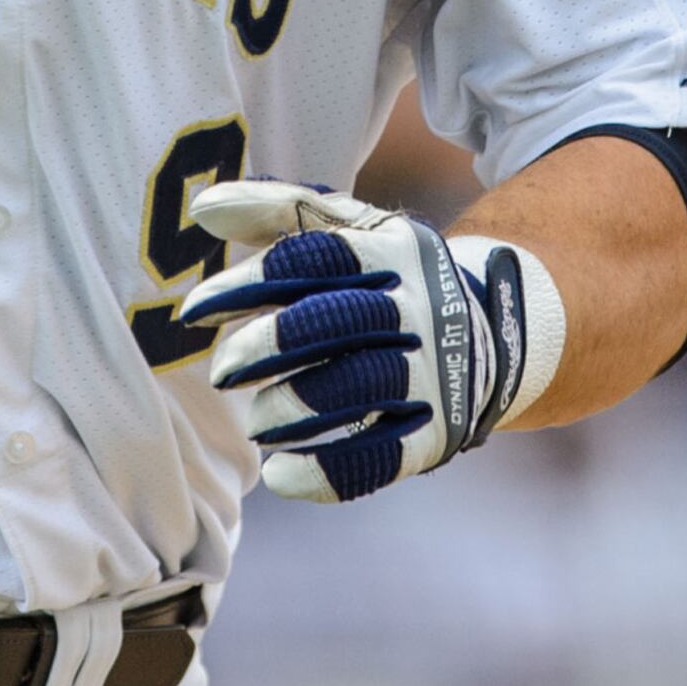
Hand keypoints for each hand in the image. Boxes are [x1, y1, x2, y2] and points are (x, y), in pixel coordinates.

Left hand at [173, 181, 547, 503]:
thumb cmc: (385, 279)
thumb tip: (204, 209)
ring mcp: (432, 369)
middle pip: (342, 318)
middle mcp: (417, 306)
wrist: (491, 333)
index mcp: (389, 250)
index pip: (317, 256)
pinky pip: (386, 455)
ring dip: (300, 405)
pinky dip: (331, 472)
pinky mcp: (437, 430)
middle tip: (221, 370)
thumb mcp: (348, 231)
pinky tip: (281, 476)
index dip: (254, 280)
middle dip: (274, 342)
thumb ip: (277, 211)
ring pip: (364, 385)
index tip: (196, 311)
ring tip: (255, 423)